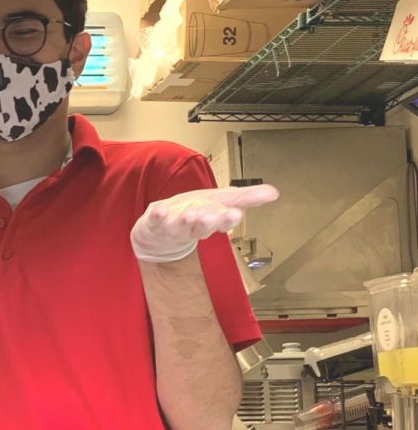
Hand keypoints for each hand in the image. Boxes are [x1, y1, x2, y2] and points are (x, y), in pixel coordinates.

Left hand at [131, 184, 278, 262]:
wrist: (157, 237)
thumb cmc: (192, 215)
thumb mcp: (220, 203)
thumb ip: (245, 198)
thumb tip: (275, 192)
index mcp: (211, 220)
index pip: (222, 220)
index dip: (227, 219)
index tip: (235, 215)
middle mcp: (193, 226)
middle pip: (203, 224)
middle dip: (210, 220)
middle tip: (214, 216)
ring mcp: (173, 226)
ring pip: (182, 225)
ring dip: (187, 220)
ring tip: (191, 215)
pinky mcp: (154, 223)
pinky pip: (155, 220)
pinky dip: (158, 216)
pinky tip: (160, 210)